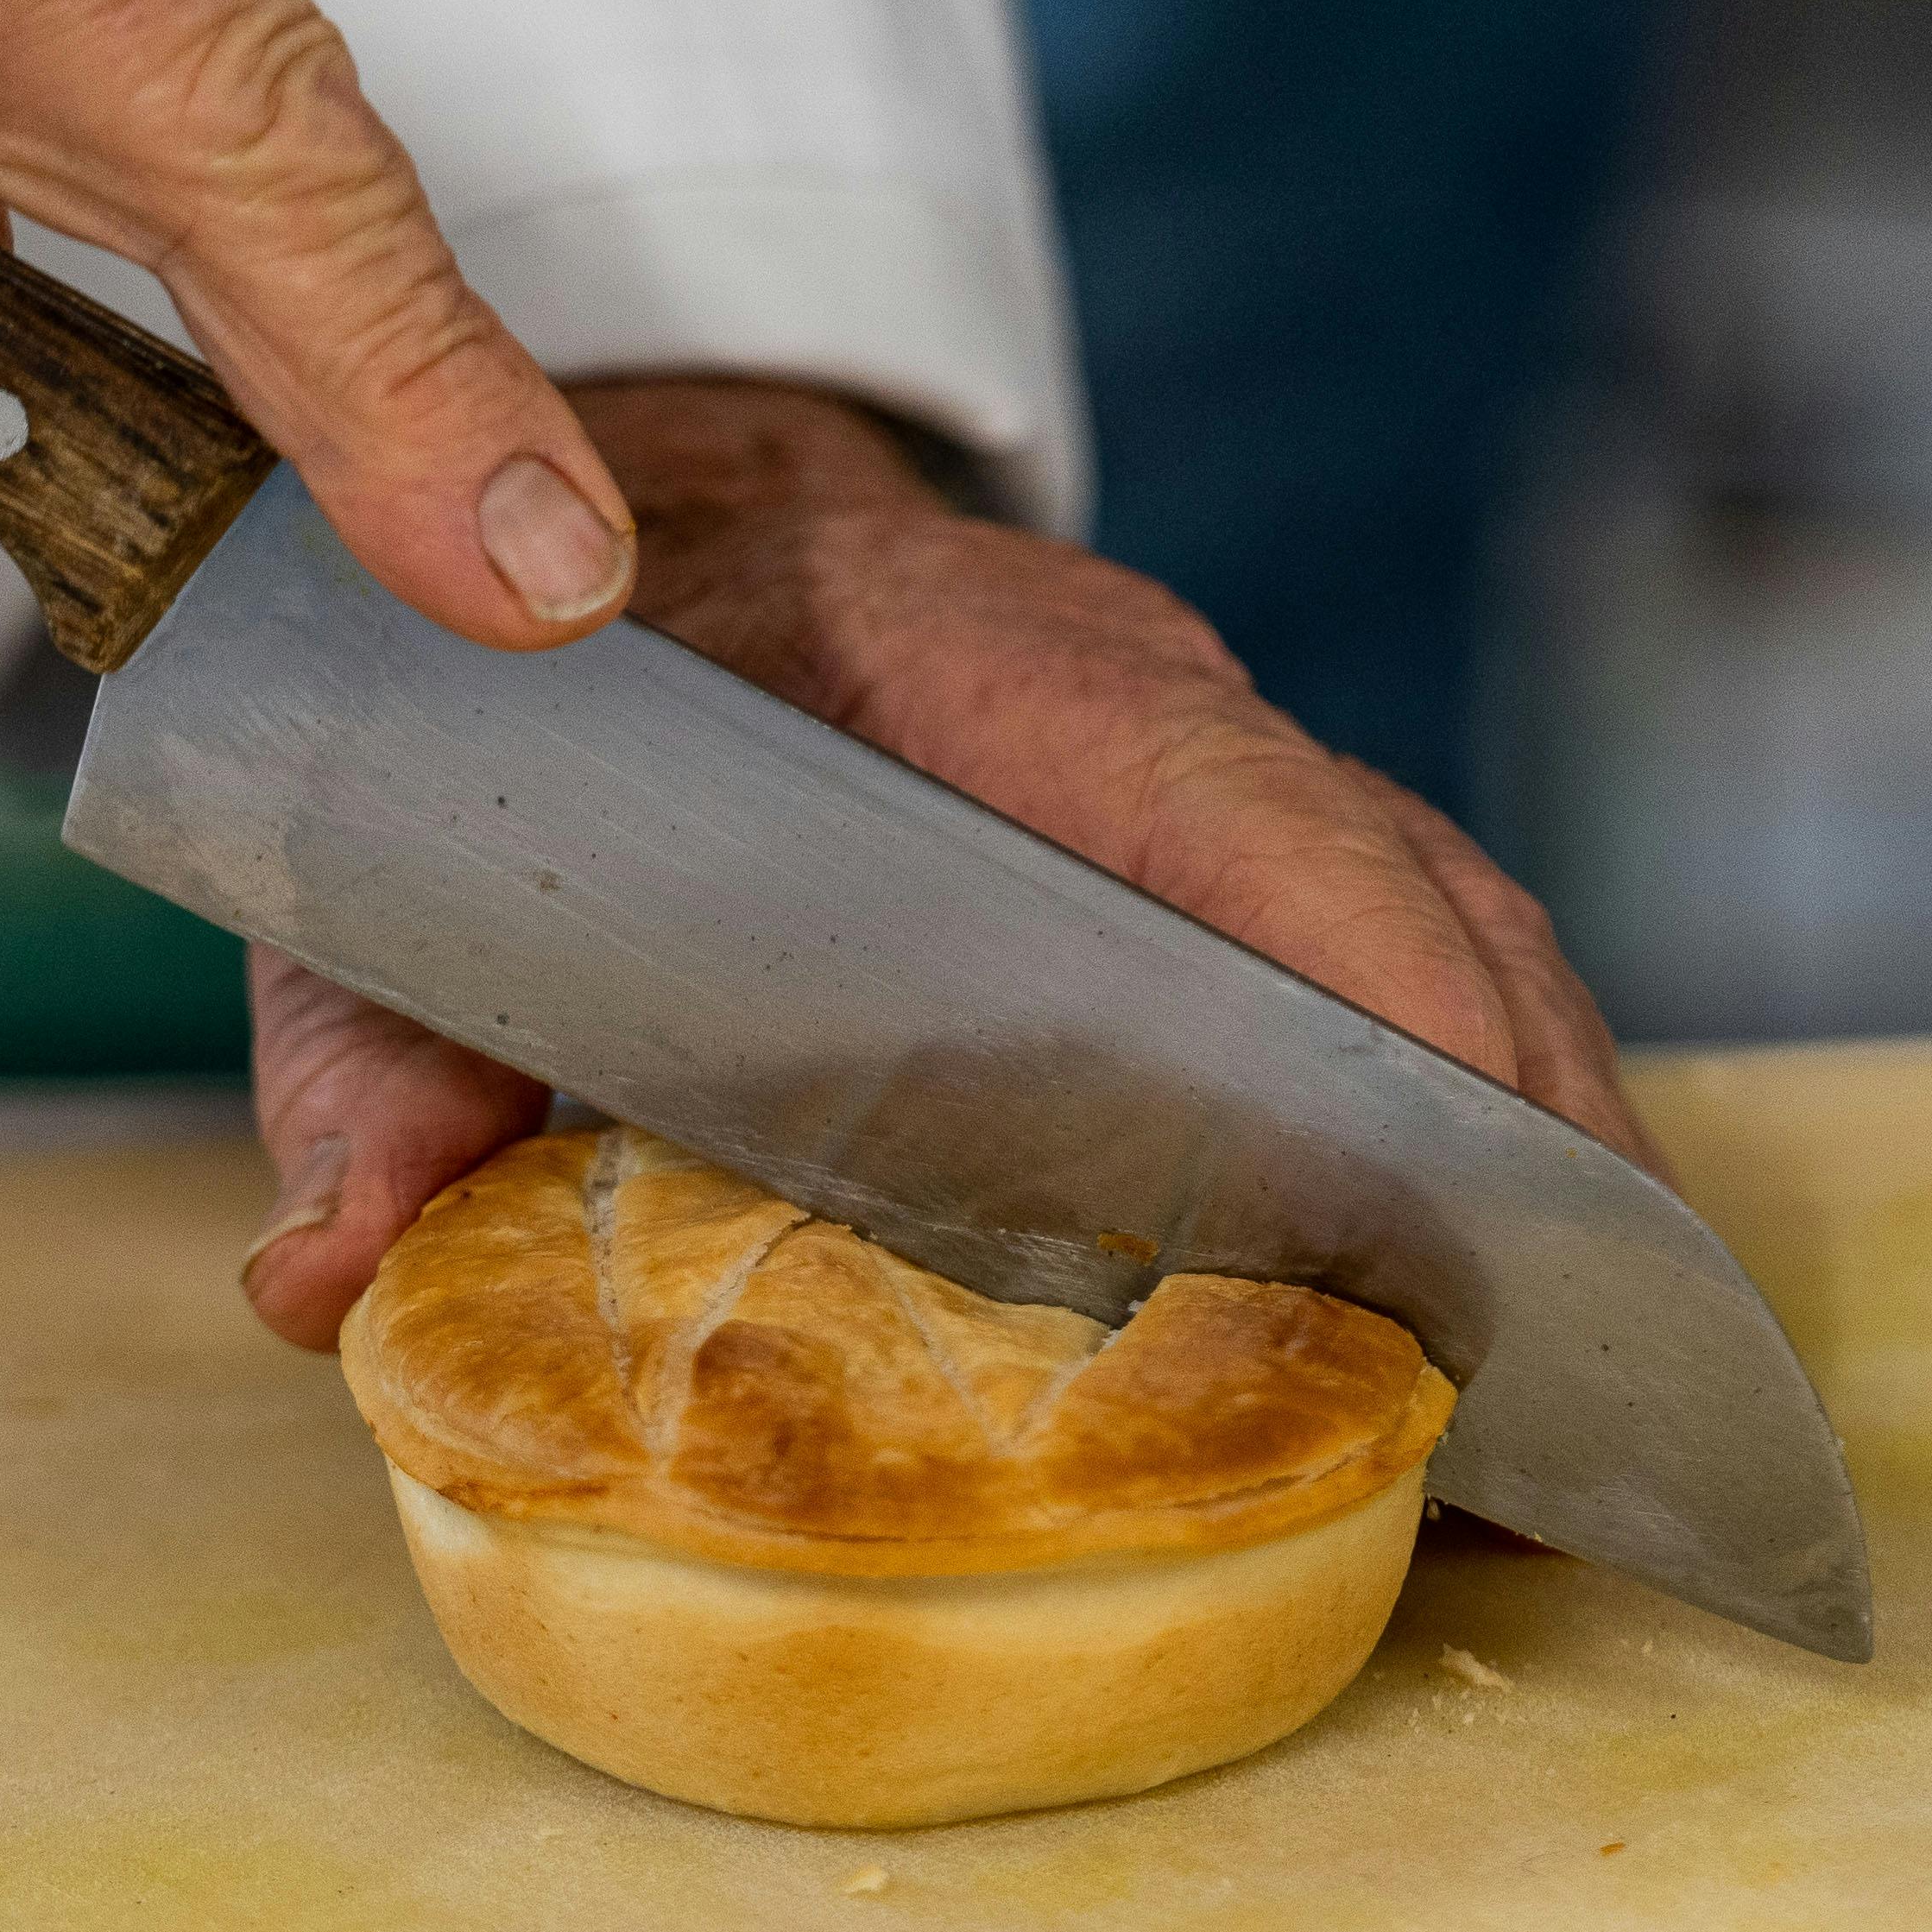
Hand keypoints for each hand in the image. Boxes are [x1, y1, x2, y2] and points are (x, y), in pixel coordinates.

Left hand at [236, 380, 1654, 1344]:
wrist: (599, 505)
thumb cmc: (535, 700)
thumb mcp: (413, 861)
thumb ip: (370, 1048)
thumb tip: (323, 1279)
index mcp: (990, 690)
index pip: (1247, 822)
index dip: (1383, 993)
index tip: (1481, 1179)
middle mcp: (1154, 726)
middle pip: (1424, 915)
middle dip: (1537, 1145)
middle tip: (1607, 1402)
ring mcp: (1215, 788)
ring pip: (1455, 953)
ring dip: (1548, 1166)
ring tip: (1605, 1425)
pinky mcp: (1225, 866)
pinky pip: (1411, 982)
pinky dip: (1489, 1137)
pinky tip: (1511, 1326)